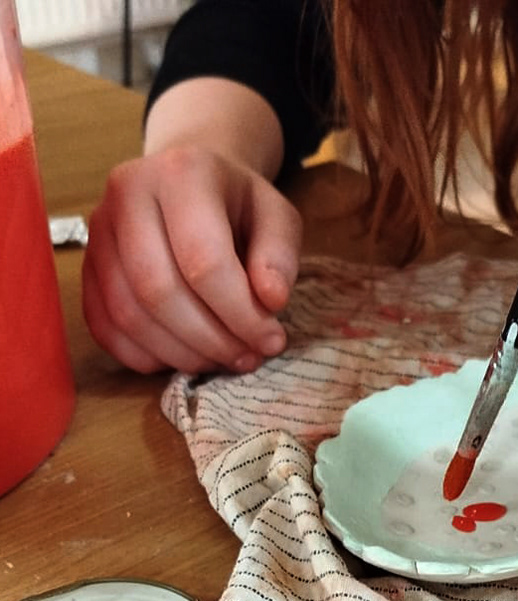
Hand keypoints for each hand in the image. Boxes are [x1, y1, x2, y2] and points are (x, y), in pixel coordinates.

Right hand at [82, 145, 301, 373]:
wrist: (190, 182)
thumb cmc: (239, 204)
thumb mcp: (278, 217)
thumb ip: (280, 257)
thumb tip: (271, 301)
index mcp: (182, 173)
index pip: (203, 259)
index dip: (240, 313)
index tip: (271, 340)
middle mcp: (127, 194)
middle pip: (157, 289)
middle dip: (209, 339)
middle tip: (248, 357)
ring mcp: (98, 230)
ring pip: (128, 313)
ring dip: (181, 353)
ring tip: (223, 359)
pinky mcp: (86, 265)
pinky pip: (104, 326)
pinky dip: (146, 355)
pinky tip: (186, 357)